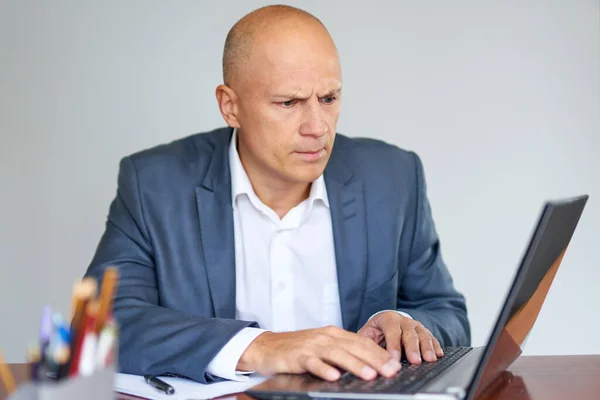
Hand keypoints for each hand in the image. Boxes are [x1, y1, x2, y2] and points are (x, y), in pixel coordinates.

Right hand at [237, 326, 401, 380]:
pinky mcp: (297, 357)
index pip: (361, 342)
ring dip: (355, 364)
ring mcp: (311, 346)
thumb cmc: (296, 349)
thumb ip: (342, 352)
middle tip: (390, 371)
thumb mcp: (322, 347)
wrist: (266, 346)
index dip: (379, 353)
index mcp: (333, 334)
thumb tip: (369, 365)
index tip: (395, 364)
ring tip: (370, 375)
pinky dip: (324, 369)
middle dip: (374, 359)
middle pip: (353, 347)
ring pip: (337, 354)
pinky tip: (334, 376)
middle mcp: (325, 337)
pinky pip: (312, 363)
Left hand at [357, 311, 443, 364]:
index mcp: (388, 319)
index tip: (394, 359)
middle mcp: (403, 321)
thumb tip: (365, 363)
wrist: (386, 322)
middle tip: (415, 361)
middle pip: (409, 334)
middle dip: (412, 348)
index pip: (391, 331)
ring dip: (427, 348)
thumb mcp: (366, 336)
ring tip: (429, 359)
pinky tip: (438, 355)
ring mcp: (416, 326)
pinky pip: (432, 338)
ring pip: (423, 335)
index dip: (393, 346)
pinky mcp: (424, 332)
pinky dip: (436, 347)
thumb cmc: (375, 332)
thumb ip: (365, 346)